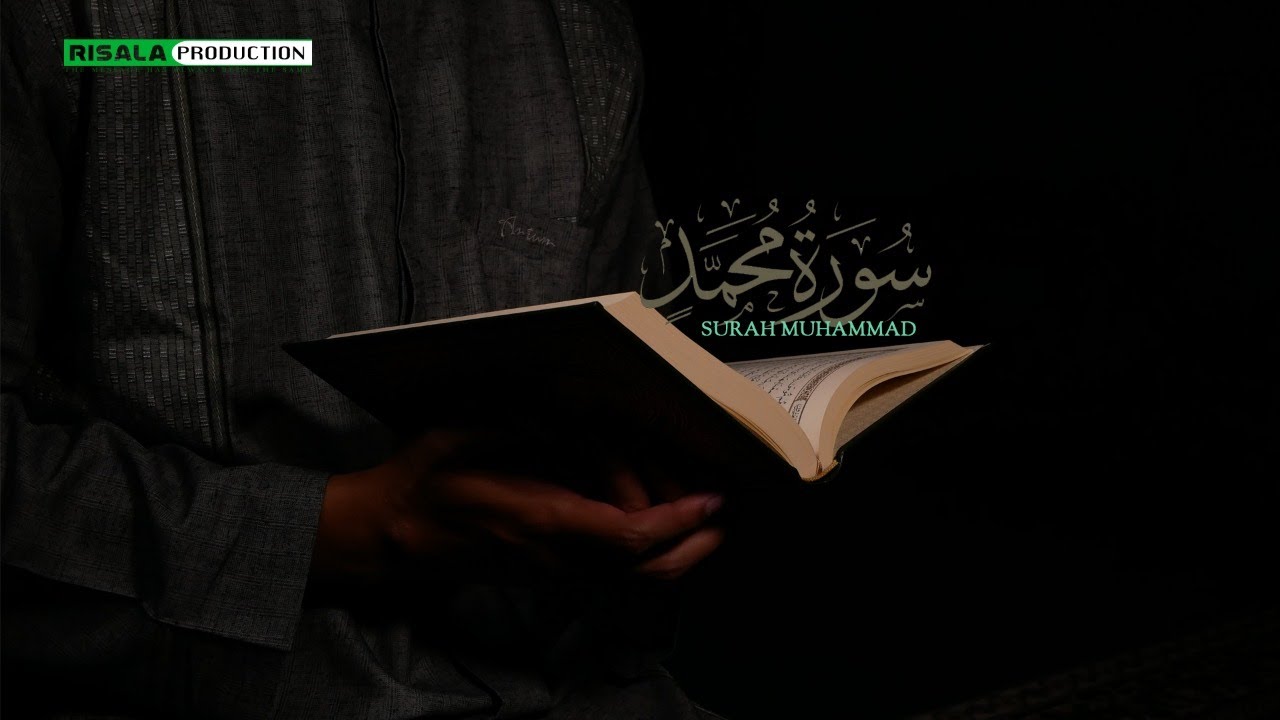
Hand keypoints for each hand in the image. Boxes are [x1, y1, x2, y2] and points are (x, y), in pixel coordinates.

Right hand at [310, 430, 724, 589]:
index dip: (679, 519)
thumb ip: (526, 423)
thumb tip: (582, 417)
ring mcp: (557, 571)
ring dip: (682, 551)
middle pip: (648, 569)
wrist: (392, 537)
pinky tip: (669, 527)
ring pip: (637, 578)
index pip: (629, 535)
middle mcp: (558, 556)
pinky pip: (618, 575)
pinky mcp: (554, 574)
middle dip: (698, 543)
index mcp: (540, 519)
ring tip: (711, 516)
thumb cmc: (425, 479)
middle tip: (729, 508)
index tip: (713, 496)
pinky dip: (655, 556)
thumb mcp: (466, 432)